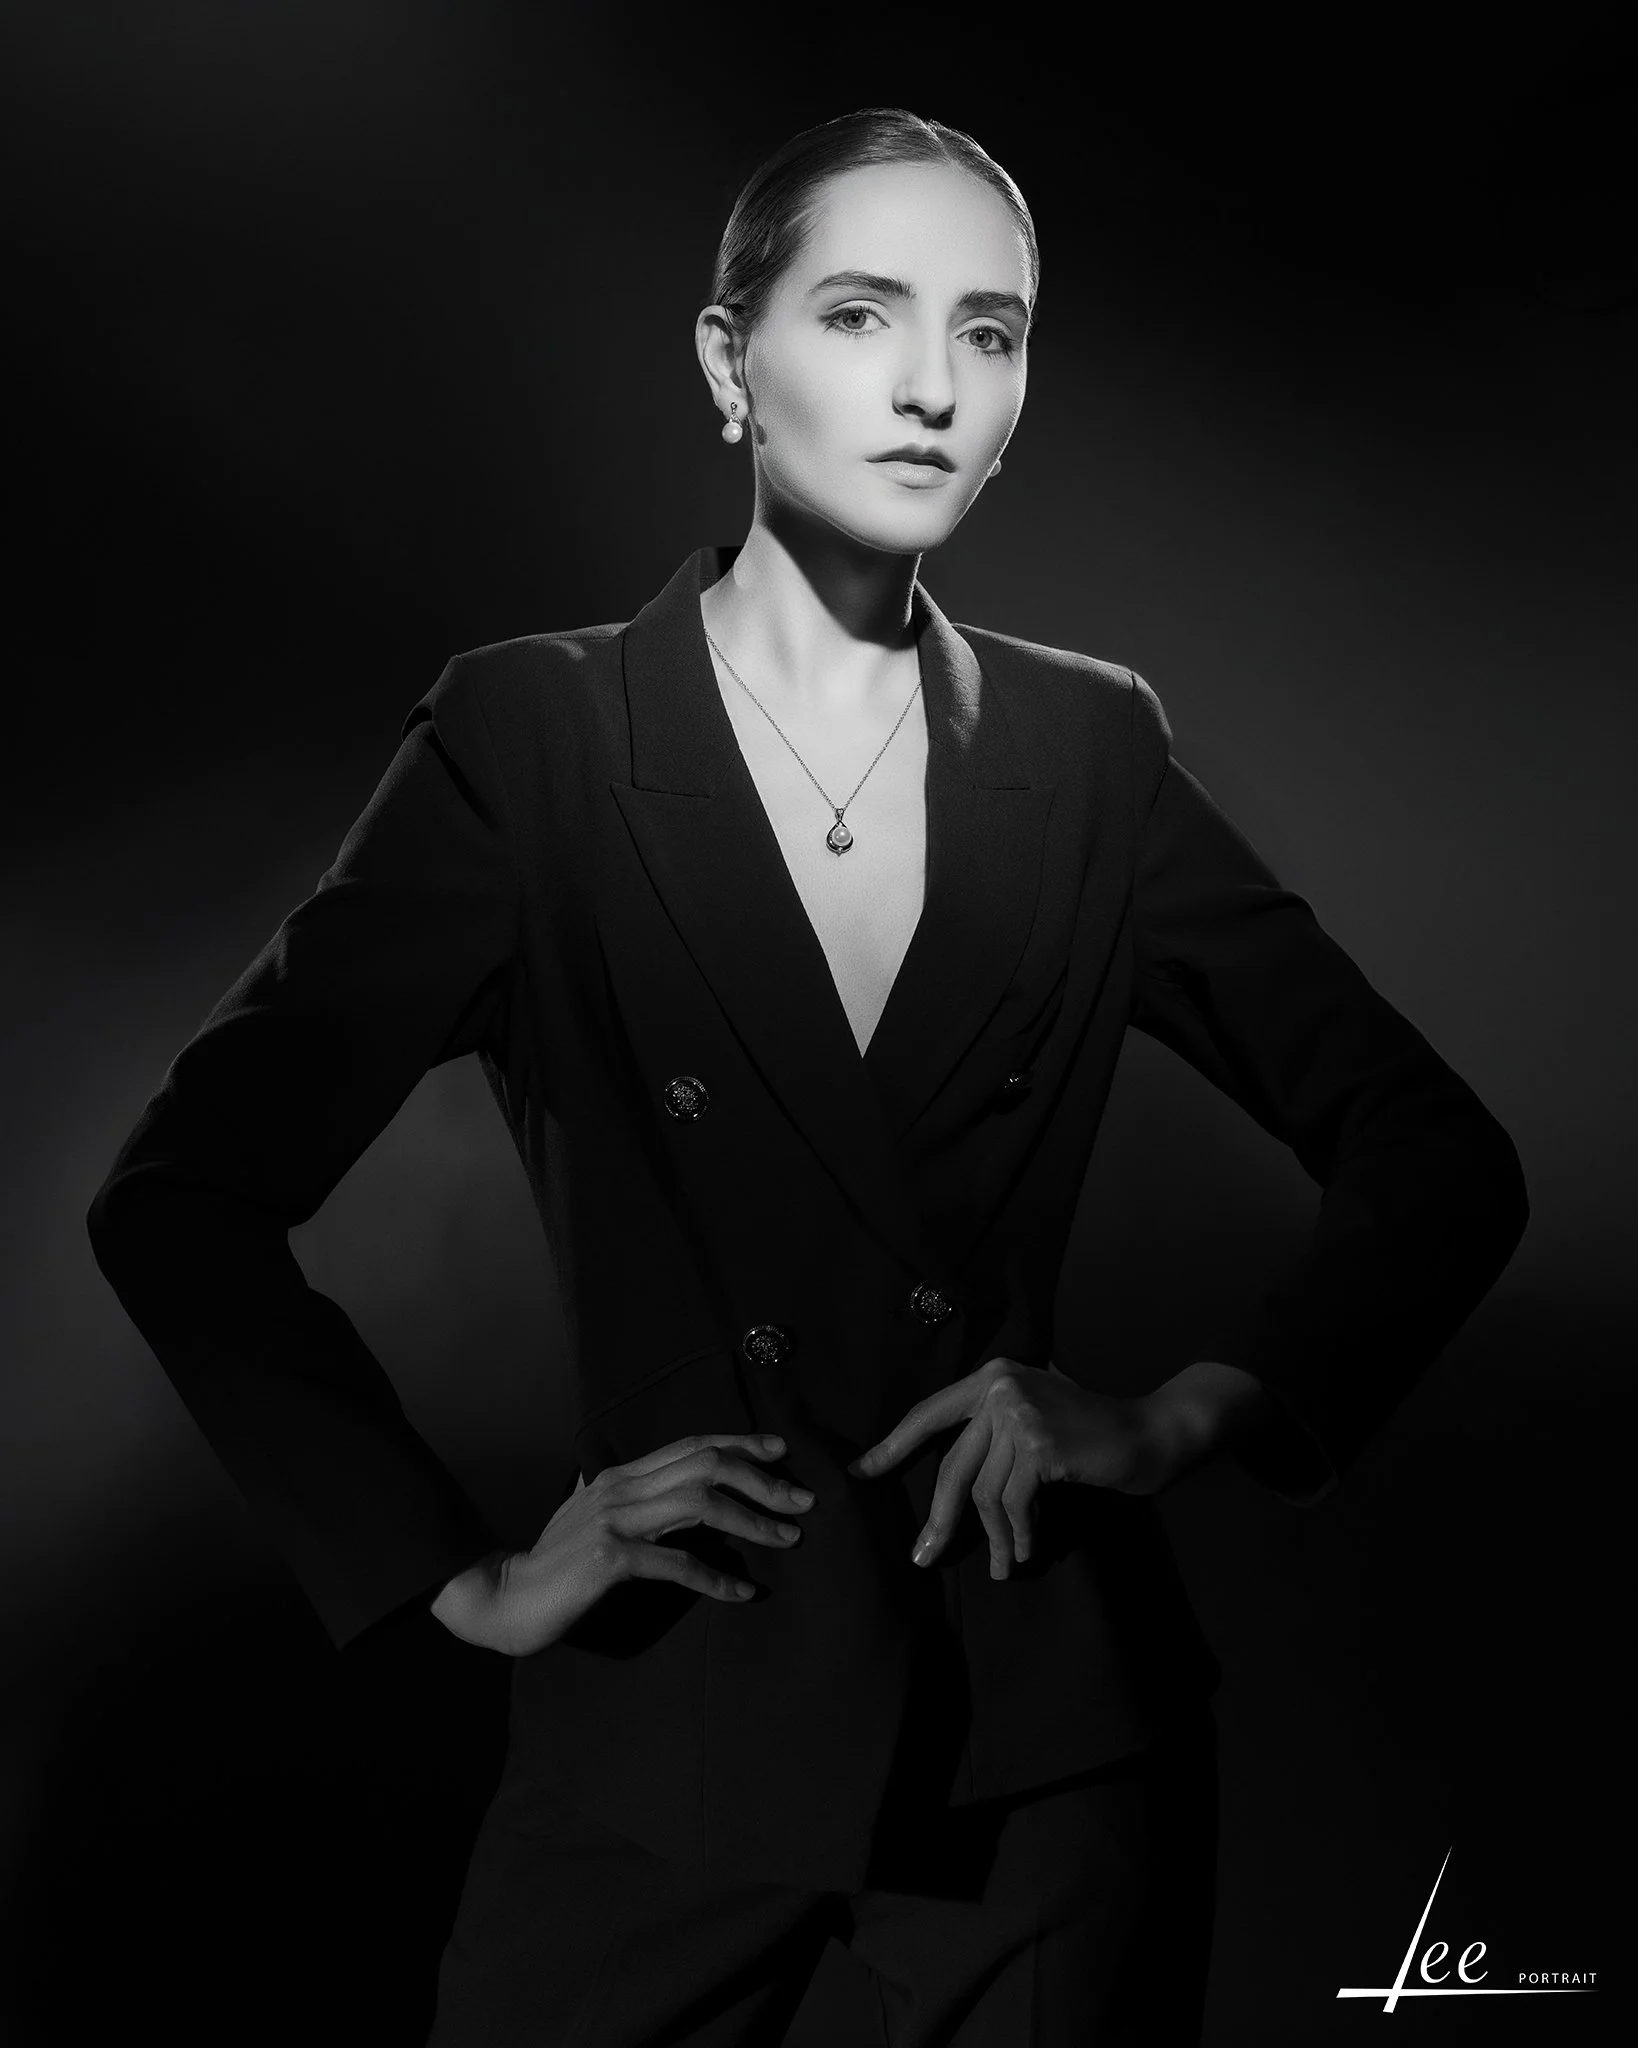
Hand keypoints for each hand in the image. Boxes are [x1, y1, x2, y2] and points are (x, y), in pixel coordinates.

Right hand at [429, 1433, 814, 1655]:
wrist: (500, 1598)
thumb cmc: (549, 1564)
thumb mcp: (584, 1516)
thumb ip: (612, 1497)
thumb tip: (619, 1479)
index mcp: (619, 1476)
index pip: (691, 1444)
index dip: (740, 1443)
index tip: (781, 1450)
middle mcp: (620, 1487)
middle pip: (706, 1463)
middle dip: (762, 1478)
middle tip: (803, 1499)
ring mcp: (614, 1520)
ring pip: (700, 1502)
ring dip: (752, 1521)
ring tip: (787, 1541)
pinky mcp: (610, 1559)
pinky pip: (678, 1563)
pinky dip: (717, 1577)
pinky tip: (743, 1593)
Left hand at [847, 1356, 1190, 1579]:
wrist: (1149, 1433)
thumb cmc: (1089, 1434)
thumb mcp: (1034, 1419)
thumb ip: (991, 1436)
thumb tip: (946, 1487)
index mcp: (991, 1377)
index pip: (928, 1413)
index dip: (893, 1446)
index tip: (862, 1474)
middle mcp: (1000, 1388)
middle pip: (953, 1465)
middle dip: (938, 1518)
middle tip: (923, 1558)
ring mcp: (1020, 1414)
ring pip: (985, 1493)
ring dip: (994, 1537)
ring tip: (1002, 1565)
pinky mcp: (1040, 1445)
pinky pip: (1013, 1504)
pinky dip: (1018, 1534)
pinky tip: (1025, 1550)